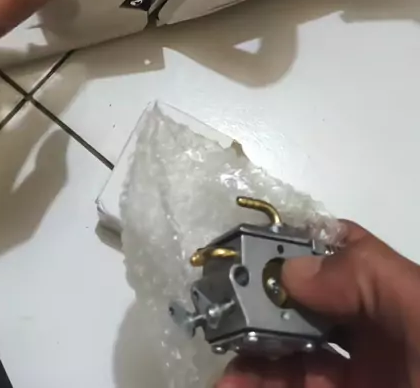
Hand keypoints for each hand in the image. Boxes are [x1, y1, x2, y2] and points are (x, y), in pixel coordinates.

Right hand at [218, 223, 419, 386]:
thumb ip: (367, 280)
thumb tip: (292, 267)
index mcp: (399, 299)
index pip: (343, 253)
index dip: (297, 246)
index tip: (250, 254)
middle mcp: (378, 334)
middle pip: (306, 307)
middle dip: (261, 308)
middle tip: (221, 317)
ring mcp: (362, 380)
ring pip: (294, 359)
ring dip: (252, 359)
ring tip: (223, 374)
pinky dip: (259, 386)